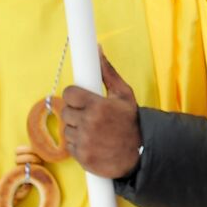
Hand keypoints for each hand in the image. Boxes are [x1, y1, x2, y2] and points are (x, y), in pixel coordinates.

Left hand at [60, 49, 141, 178]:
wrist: (141, 152)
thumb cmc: (131, 121)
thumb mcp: (124, 94)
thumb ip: (107, 72)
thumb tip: (97, 50)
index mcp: (98, 106)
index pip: (68, 94)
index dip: (75, 96)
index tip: (82, 99)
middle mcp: (89, 124)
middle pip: (65, 112)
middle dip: (76, 112)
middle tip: (90, 116)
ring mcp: (84, 142)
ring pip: (66, 130)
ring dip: (76, 129)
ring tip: (93, 130)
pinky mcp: (82, 157)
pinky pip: (70, 146)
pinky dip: (78, 144)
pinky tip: (93, 142)